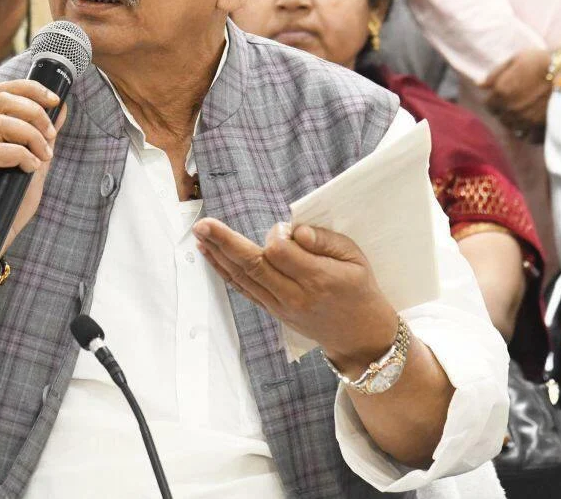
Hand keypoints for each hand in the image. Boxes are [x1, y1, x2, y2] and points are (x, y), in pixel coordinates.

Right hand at [0, 80, 66, 278]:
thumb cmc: (7, 204)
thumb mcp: (34, 165)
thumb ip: (45, 139)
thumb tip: (61, 109)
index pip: (3, 91)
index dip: (30, 88)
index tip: (54, 100)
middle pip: (1, 99)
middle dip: (34, 112)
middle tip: (50, 136)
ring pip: (0, 123)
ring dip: (31, 137)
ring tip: (43, 157)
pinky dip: (20, 156)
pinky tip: (30, 168)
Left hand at [194, 219, 397, 375]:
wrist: (360, 337)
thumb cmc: (359, 290)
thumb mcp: (355, 258)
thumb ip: (325, 240)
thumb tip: (294, 230)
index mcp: (318, 280)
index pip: (281, 252)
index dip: (276, 235)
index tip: (286, 230)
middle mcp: (294, 295)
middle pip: (253, 265)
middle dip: (225, 242)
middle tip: (204, 223)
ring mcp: (280, 306)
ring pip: (243, 278)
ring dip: (218, 255)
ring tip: (200, 233)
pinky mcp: (272, 311)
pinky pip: (243, 289)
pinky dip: (224, 271)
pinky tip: (210, 254)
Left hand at [484, 48, 550, 136]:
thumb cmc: (542, 61)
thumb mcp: (515, 60)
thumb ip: (495, 74)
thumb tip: (479, 86)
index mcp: (501, 93)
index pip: (489, 106)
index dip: (495, 101)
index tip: (504, 97)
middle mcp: (510, 109)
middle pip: (501, 118)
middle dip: (505, 112)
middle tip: (517, 105)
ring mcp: (526, 121)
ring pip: (514, 129)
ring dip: (517, 123)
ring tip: (526, 115)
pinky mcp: (541, 128)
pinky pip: (531, 138)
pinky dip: (531, 133)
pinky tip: (536, 125)